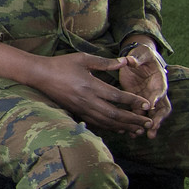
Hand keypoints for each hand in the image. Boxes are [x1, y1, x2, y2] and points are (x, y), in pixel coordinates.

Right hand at [0, 46, 152, 134]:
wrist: (39, 75)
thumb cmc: (61, 64)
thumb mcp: (83, 59)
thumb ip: (104, 62)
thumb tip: (124, 62)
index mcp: (90, 85)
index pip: (117, 97)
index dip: (134, 101)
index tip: (147, 104)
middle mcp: (88, 100)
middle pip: (115, 114)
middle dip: (134, 119)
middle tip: (148, 121)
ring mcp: (82, 108)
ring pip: (107, 122)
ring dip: (125, 126)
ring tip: (139, 129)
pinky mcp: (77, 112)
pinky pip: (97, 123)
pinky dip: (111, 127)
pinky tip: (120, 129)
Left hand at [117, 43, 170, 138]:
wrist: (138, 59)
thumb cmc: (142, 55)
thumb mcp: (141, 54)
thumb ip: (137, 58)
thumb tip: (130, 60)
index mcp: (159, 80)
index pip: (160, 91)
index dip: (157, 98)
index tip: (152, 105)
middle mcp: (156, 92)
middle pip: (161, 108)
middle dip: (158, 118)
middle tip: (153, 128)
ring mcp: (147, 98)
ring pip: (151, 114)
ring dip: (150, 125)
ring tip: (146, 135)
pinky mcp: (137, 101)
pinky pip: (139, 114)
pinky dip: (137, 123)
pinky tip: (133, 132)